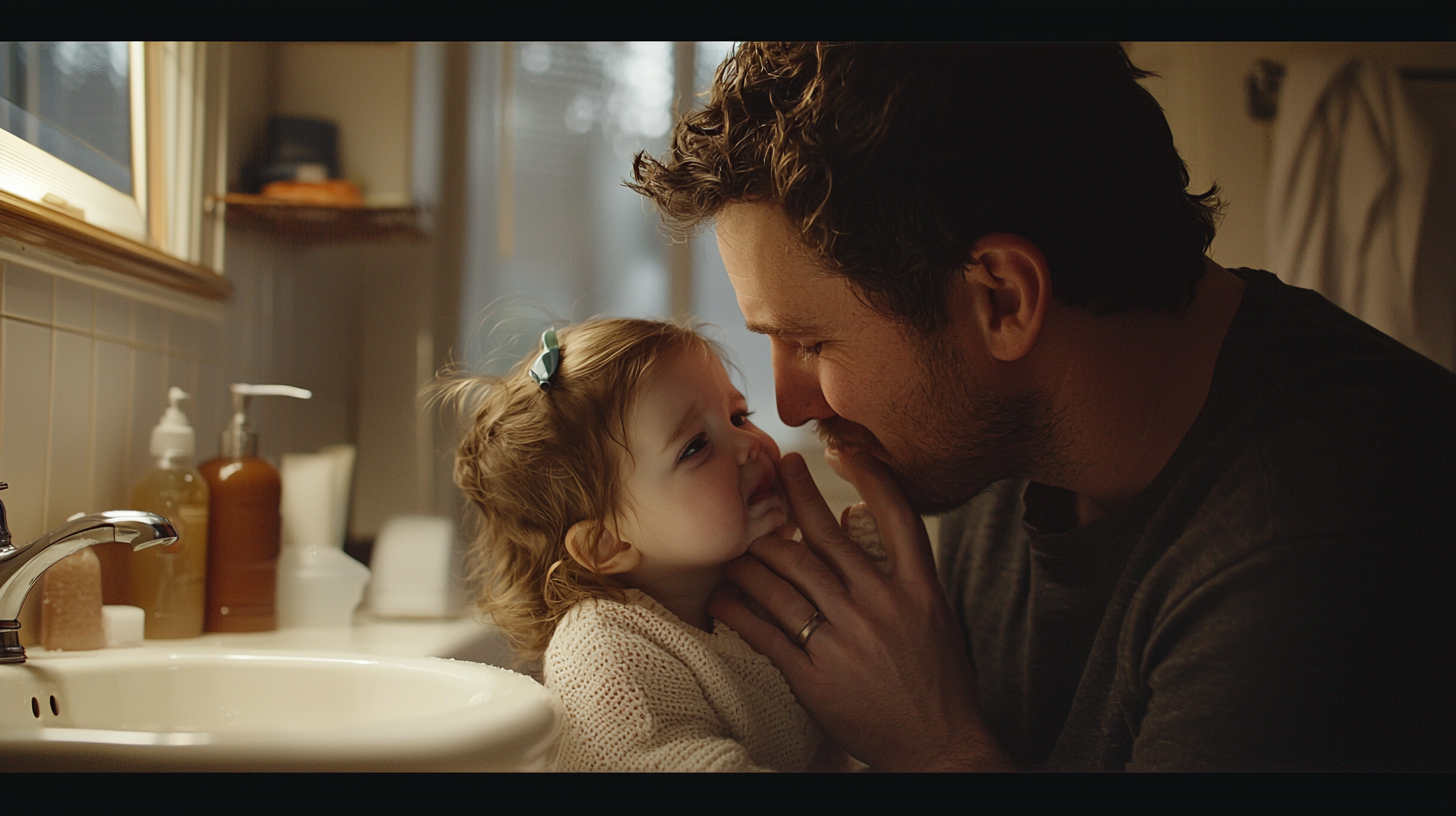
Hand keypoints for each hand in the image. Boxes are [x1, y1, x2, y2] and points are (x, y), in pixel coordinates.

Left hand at [709, 450, 1012, 770]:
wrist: (941, 746)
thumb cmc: (940, 682)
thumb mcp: (936, 618)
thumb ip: (902, 575)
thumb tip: (861, 530)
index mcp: (917, 589)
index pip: (895, 515)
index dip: (868, 476)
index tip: (842, 450)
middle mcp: (879, 606)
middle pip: (822, 538)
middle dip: (792, 498)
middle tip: (773, 474)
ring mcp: (845, 640)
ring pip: (784, 580)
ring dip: (751, 558)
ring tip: (736, 547)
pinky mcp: (815, 677)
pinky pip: (765, 632)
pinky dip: (738, 611)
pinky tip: (722, 599)